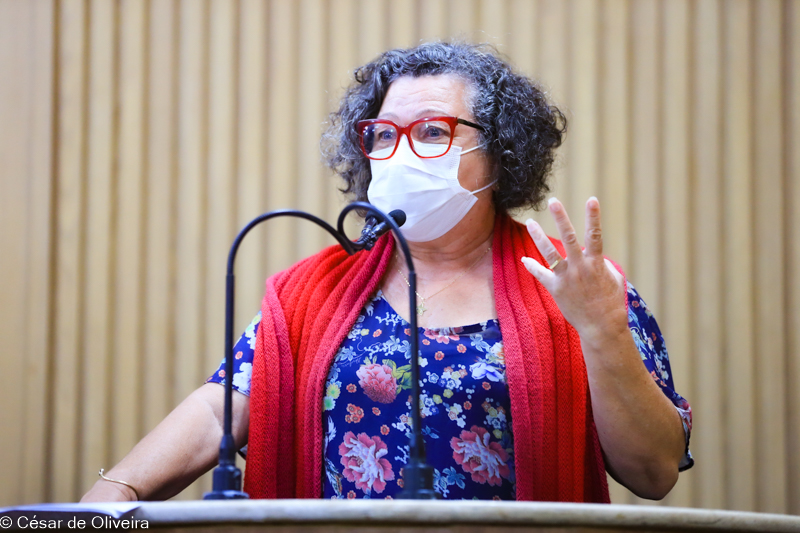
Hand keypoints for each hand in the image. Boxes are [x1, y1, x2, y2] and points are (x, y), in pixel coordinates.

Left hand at [521, 197, 626, 340]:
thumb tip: (590, 255)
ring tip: (530, 222)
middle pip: (569, 238)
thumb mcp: (613, 278)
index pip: (595, 235)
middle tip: (553, 201)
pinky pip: (541, 275)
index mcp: (596, 263)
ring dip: (539, 237)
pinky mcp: (556, 289)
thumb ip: (600, 262)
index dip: (594, 216)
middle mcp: (580, 267)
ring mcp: (566, 278)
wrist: (602, 326)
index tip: (592, 199)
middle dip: (561, 218)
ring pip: (550, 253)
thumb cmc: (611, 301)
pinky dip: (532, 266)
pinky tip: (524, 258)